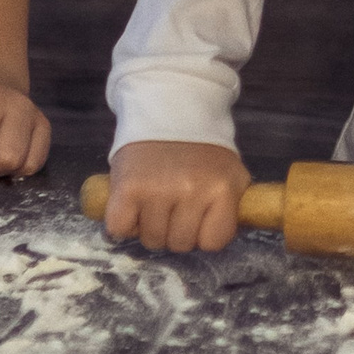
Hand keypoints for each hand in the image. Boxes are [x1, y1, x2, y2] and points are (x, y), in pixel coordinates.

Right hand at [105, 139, 251, 251]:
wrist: (168, 109)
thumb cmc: (200, 149)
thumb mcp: (231, 173)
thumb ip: (232, 207)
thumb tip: (221, 238)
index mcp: (221, 188)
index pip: (214, 242)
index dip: (203, 234)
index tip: (199, 217)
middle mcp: (191, 190)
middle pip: (181, 244)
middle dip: (176, 230)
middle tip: (173, 204)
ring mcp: (158, 190)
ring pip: (152, 240)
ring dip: (150, 227)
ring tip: (154, 199)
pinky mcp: (127, 189)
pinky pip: (121, 229)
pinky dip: (124, 221)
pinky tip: (134, 202)